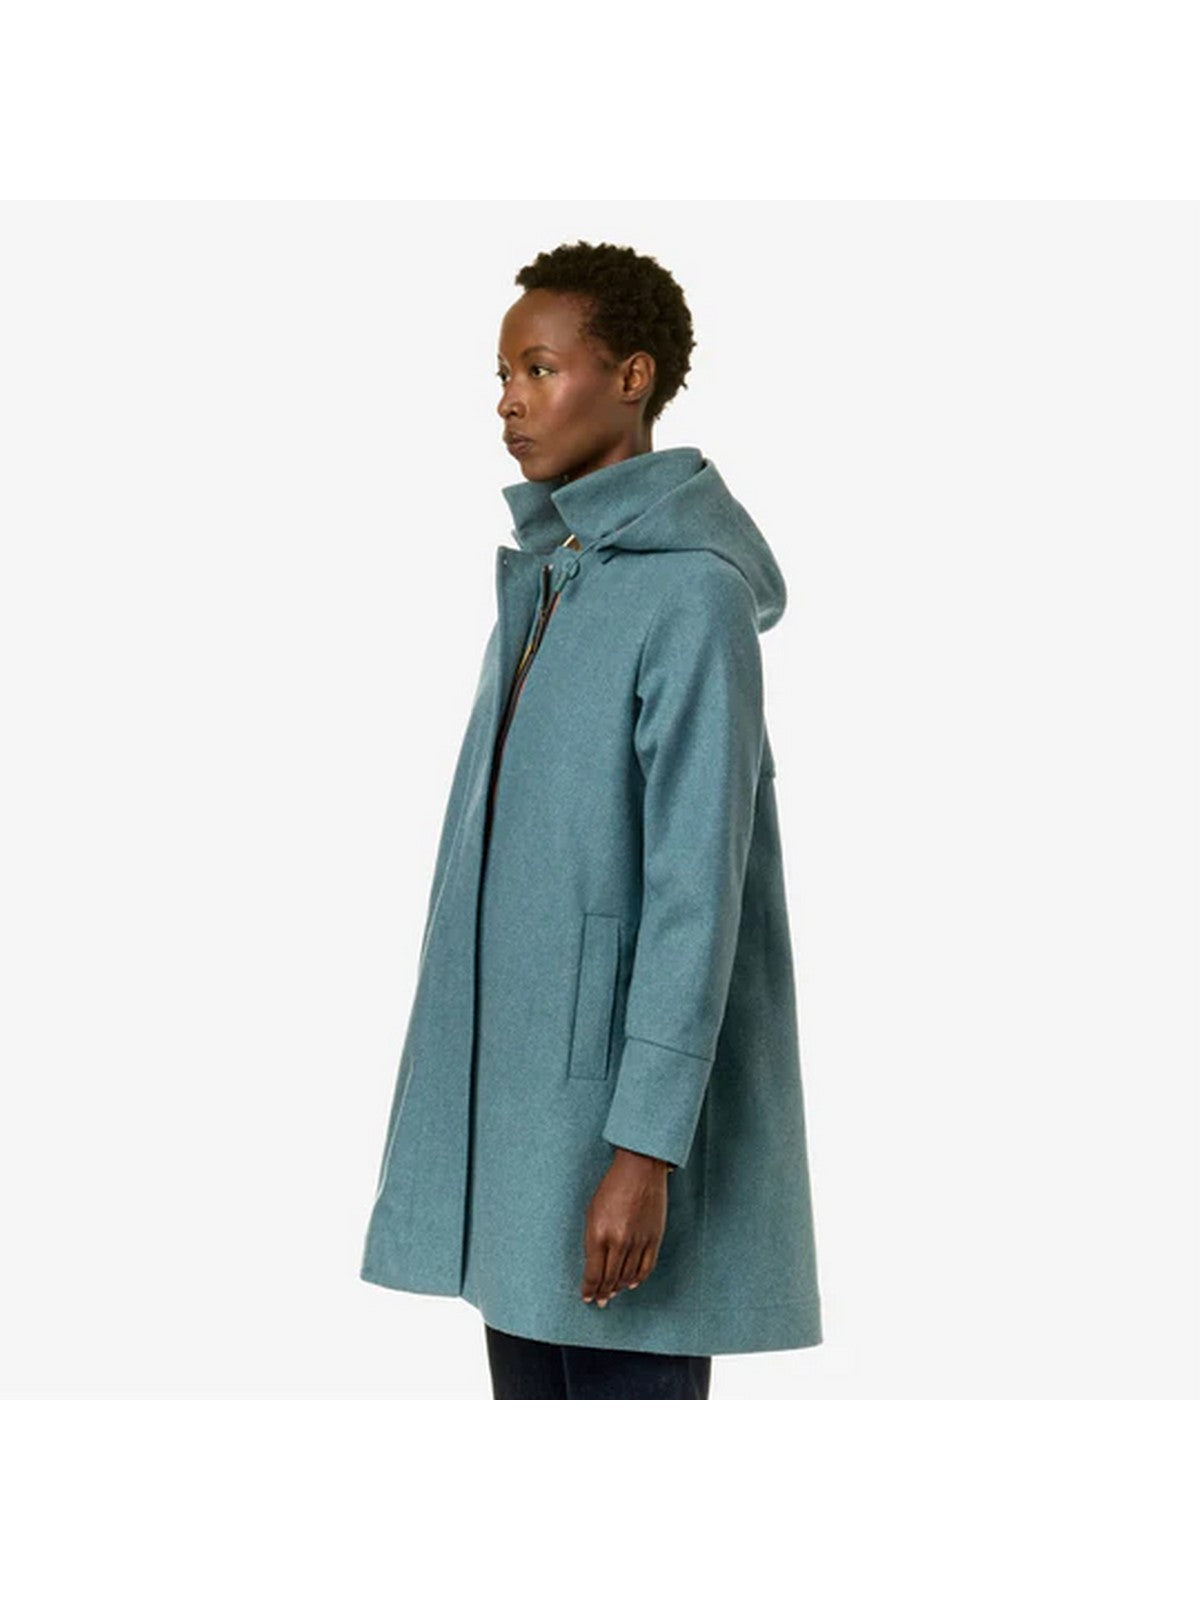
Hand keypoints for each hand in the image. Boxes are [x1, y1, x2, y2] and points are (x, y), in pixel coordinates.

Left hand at [581, 1147, 669, 1306]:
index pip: (593, 1273)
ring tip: (613, 1293)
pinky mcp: (654, 1238)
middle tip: (600, 1301)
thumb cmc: (612, 1186)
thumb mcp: (592, 1211)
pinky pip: (646, 1267)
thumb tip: (594, 1264)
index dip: (589, 1289)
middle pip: (610, 1278)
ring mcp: (638, 1241)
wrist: (640, 1169)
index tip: (587, 1297)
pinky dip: (638, 1279)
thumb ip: (592, 1239)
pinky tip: (632, 1284)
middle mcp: (619, 1241)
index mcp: (599, 1234)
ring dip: (619, 1288)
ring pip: (628, 1276)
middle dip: (603, 1292)